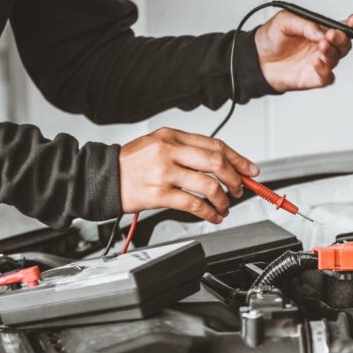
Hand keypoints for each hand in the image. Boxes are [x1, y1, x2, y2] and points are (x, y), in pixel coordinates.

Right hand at [119, 128, 258, 222]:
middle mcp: (169, 151)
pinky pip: (194, 205)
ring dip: (223, 199)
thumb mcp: (158, 144)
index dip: (238, 159)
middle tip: (239, 189)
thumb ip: (187, 150)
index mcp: (172, 136)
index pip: (215, 145)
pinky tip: (213, 216)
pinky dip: (209, 213)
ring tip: (224, 206)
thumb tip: (221, 163)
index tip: (250, 170)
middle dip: (235, 179)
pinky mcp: (159, 195)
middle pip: (216, 162)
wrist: (102, 177)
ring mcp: (164, 173)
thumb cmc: (131, 163)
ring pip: (208, 185)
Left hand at [255, 11, 352, 91]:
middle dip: (342, 38)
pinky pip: (327, 77)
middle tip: (332, 35)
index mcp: (320, 31)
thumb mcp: (285, 21)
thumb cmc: (271, 39)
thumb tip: (322, 32)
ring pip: (337, 59)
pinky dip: (325, 70)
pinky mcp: (313, 78)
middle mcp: (323, 47)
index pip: (343, 27)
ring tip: (321, 46)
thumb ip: (305, 24)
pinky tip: (316, 62)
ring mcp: (320, 63)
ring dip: (332, 52)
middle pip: (345, 44)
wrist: (256, 60)